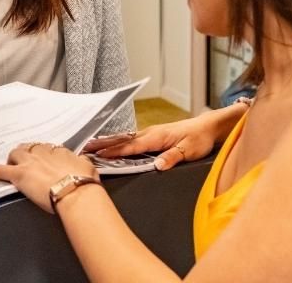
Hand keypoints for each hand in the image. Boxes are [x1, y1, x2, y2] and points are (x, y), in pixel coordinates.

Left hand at [0, 143, 97, 213]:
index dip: (44, 155)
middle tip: (27, 163)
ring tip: (11, 165)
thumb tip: (82, 163)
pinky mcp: (18, 175)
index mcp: (59, 151)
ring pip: (15, 153)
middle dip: (26, 153)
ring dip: (13, 159)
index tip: (44, 160)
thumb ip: (82, 163)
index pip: (47, 148)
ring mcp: (29, 162)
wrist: (75, 192)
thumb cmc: (84, 183)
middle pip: (29, 147)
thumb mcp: (88, 168)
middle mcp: (43, 152)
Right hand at [83, 108, 238, 170]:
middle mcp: (151, 133)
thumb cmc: (199, 138)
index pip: (131, 147)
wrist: (208, 127)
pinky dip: (119, 142)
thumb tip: (157, 165)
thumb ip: (172, 157)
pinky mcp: (153, 136)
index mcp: (156, 137)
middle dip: (103, 144)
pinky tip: (111, 144)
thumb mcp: (190, 151)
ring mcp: (151, 133)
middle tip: (84, 147)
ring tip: (91, 146)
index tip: (98, 156)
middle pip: (122, 140)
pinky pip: (131, 139)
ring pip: (125, 138)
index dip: (114, 152)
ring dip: (108, 142)